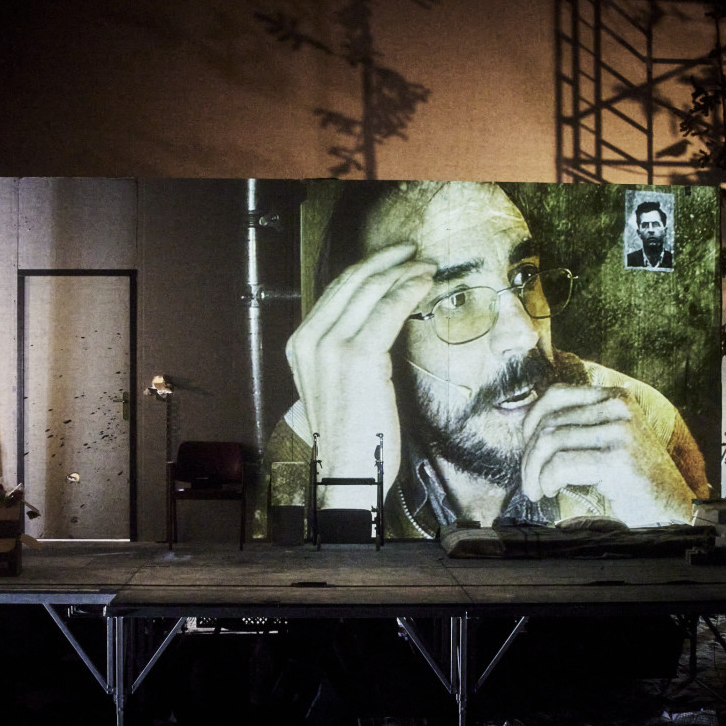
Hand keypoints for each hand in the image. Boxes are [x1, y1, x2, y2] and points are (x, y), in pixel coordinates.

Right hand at [285, 243, 434, 508]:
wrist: (347, 474)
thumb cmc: (352, 436)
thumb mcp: (337, 385)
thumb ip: (345, 353)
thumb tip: (374, 324)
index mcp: (299, 345)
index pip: (335, 292)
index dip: (367, 269)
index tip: (394, 259)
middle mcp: (309, 340)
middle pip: (350, 283)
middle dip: (386, 261)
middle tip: (414, 251)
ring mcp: (330, 347)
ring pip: (370, 291)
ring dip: (402, 272)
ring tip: (426, 266)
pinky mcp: (358, 356)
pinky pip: (387, 310)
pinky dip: (408, 290)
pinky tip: (424, 283)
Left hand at [519, 383, 693, 523]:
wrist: (672, 509)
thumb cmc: (632, 481)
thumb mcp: (604, 442)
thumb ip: (573, 427)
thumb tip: (514, 418)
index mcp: (615, 397)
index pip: (555, 395)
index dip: (530, 422)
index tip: (527, 450)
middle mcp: (618, 406)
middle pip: (549, 421)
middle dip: (529, 454)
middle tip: (530, 482)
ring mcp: (619, 430)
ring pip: (550, 441)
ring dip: (534, 470)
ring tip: (536, 490)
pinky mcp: (616, 458)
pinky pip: (561, 464)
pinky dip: (547, 479)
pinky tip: (550, 491)